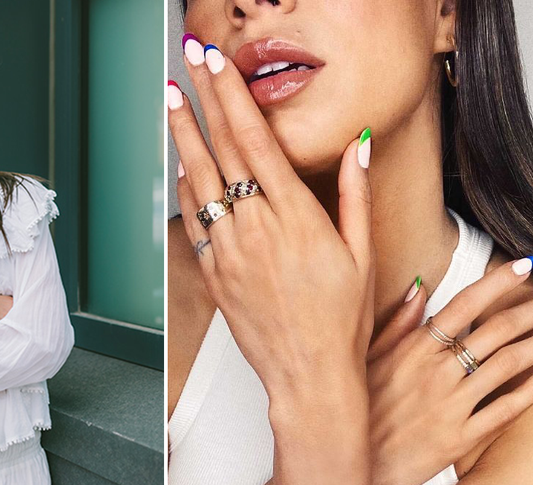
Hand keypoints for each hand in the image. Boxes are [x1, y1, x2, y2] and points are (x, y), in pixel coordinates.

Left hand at [169, 39, 375, 399]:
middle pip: (222, 149)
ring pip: (199, 179)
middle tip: (187, 60)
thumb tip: (355, 146)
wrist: (308, 375)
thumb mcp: (362, 254)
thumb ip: (354, 195)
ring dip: (183, 134)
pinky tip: (181, 164)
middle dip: (203, 98)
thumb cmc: (340, 320)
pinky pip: (193, 221)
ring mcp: (229, 250)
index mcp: (295, 216)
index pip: (257, 139)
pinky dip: (186, 188)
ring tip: (170, 98)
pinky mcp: (214, 273)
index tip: (219, 64)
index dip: (234, 96)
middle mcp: (256, 227)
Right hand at [366, 258, 532, 484]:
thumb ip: (398, 322)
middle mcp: (436, 371)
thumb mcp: (368, 356)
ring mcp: (451, 405)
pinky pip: (506, 408)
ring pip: (510, 364)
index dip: (498, 281)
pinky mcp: (460, 437)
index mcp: (414, 348)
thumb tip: (419, 287)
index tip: (524, 265)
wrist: (351, 461)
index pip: (465, 304)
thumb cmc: (359, 408)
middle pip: (498, 329)